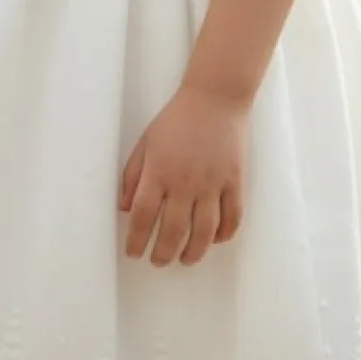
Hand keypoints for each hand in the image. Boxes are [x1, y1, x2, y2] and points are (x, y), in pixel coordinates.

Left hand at [119, 83, 248, 267]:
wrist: (215, 98)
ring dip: (193, 252)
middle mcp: (185, 182)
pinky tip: (213, 240)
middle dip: (162, 253)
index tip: (133, 253)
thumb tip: (125, 208)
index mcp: (159, 171)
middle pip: (172, 231)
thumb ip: (132, 175)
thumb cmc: (176, 119)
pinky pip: (232, 218)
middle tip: (158, 261)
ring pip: (203, 232)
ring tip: (184, 259)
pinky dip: (223, 235)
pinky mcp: (235, 182)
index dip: (136, 240)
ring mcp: (212, 183)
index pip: (142, 216)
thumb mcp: (146, 142)